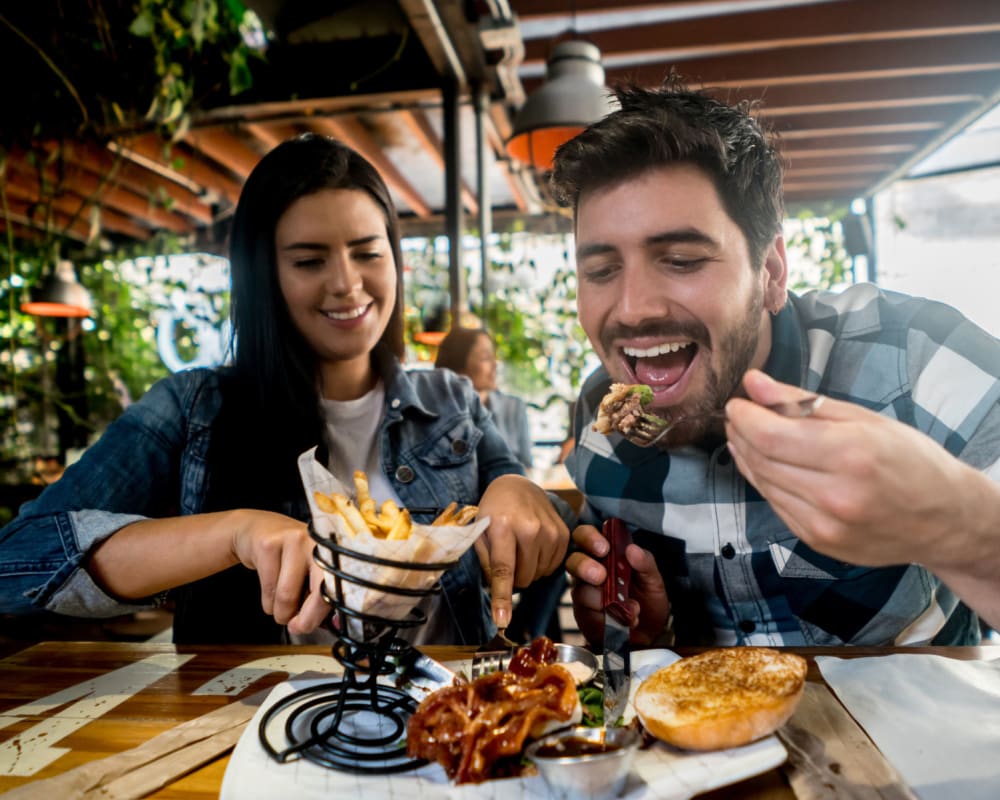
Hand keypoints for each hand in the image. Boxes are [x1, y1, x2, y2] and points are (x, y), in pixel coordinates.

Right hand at [229, 510, 330, 633]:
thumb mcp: (309, 570)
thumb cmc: (288, 557)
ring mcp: (293, 540)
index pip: (339, 588)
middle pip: (318, 593)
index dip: (326, 613)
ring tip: (281, 608)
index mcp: (333, 552)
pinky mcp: (268, 545)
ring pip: (287, 596)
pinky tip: (269, 595)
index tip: (310, 626)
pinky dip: (267, 604)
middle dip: (305, 619)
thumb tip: (318, 627)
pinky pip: (268, 590)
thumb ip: (319, 595)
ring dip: (281, 613)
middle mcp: (317, 542)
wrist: (256, 530)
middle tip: (295, 626)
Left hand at [475, 474, 569, 629]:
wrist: (517, 486)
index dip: (502, 598)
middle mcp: (530, 528)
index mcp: (503, 526)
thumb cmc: (494, 511)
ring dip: (527, 571)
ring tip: (519, 548)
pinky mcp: (564, 534)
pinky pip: (552, 567)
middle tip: (506, 560)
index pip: (503, 570)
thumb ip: (485, 562)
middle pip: (524, 578)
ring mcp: (551, 531)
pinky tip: (533, 547)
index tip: (502, 620)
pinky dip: (540, 564)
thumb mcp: (480, 532)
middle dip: (513, 578)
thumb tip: (497, 594)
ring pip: (538, 575)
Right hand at [566, 524, 670, 645]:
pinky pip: (588, 613)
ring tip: (629, 606)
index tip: (604, 548)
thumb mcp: (653, 580)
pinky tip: (623, 619)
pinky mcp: (584, 614)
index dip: (590, 538)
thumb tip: (632, 549)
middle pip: (573, 559)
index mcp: (606, 555)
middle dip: (584, 565)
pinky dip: (608, 615)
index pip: (587, 536)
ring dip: (603, 598)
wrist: (648, 635)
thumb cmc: (648, 601)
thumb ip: (645, 563)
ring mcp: (585, 593)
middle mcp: (590, 570)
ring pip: (581, 589)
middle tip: (601, 576)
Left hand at [724, 369, 981, 570]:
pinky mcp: (819, 542)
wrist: (945, 519)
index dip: (744, 417)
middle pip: (762, 460)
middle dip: (742, 433)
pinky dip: (764, 481)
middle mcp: (835, 495)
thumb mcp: (863, 418)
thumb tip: (753, 384)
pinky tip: (764, 464)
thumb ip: (801, 402)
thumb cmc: (910, 459)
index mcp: (851, 454)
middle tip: (738, 416)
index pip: (770, 436)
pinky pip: (776, 505)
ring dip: (747, 456)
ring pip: (764, 484)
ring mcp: (825, 525)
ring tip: (746, 435)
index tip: (737, 403)